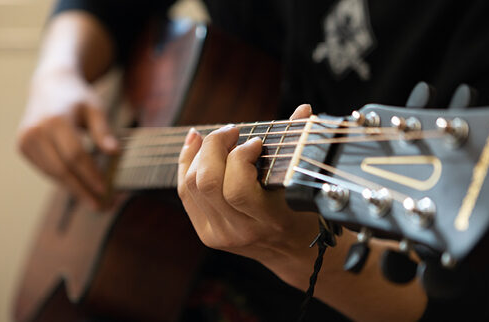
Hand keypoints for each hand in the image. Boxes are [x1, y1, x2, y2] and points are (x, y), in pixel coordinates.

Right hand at [17, 69, 117, 208]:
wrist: (50, 85)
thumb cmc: (78, 98)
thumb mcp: (96, 108)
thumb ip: (104, 131)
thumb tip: (115, 153)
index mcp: (55, 119)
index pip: (75, 155)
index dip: (90, 175)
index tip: (106, 191)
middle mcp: (36, 131)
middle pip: (62, 169)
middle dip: (83, 190)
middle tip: (102, 207)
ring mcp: (26, 140)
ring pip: (53, 174)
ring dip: (74, 190)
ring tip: (95, 202)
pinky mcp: (22, 147)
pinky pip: (46, 170)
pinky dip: (64, 181)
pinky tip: (80, 189)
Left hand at [177, 104, 318, 263]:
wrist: (291, 252)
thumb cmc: (303, 211)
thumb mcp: (303, 184)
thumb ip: (300, 145)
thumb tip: (303, 109)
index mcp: (270, 220)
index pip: (237, 188)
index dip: (240, 157)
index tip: (256, 143)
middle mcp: (240, 230)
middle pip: (207, 182)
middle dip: (214, 147)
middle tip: (232, 132)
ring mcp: (219, 234)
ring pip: (190, 185)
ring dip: (199, 153)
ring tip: (219, 137)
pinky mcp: (206, 233)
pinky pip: (184, 193)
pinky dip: (186, 163)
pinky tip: (195, 143)